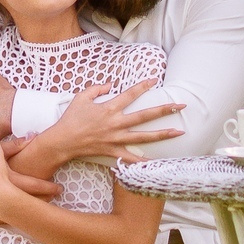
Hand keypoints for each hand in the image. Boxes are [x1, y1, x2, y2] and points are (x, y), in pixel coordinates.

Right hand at [41, 78, 182, 162]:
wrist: (62, 140)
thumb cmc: (71, 118)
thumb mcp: (81, 97)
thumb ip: (97, 89)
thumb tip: (110, 85)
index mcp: (109, 108)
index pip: (130, 94)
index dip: (142, 86)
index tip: (155, 80)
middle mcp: (116, 123)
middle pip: (144, 115)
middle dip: (164, 110)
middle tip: (180, 106)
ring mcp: (115, 138)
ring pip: (143, 136)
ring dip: (162, 134)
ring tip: (179, 132)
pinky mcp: (112, 150)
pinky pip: (130, 158)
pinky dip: (142, 162)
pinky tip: (155, 164)